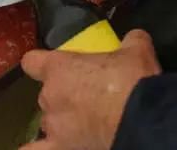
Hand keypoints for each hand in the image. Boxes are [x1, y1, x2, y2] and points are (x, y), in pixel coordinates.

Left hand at [19, 29, 161, 149]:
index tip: (52, 66)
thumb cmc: (133, 80)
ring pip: (50, 121)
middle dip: (64, 94)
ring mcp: (54, 124)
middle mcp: (49, 95)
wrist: (144, 118)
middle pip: (47, 93)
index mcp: (59, 67)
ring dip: (64, 120)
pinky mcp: (61, 148)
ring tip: (86, 122)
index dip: (40, 63)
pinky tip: (51, 146)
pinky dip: (36, 149)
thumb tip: (135, 37)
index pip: (32, 62)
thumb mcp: (136, 50)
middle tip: (90, 95)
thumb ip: (130, 41)